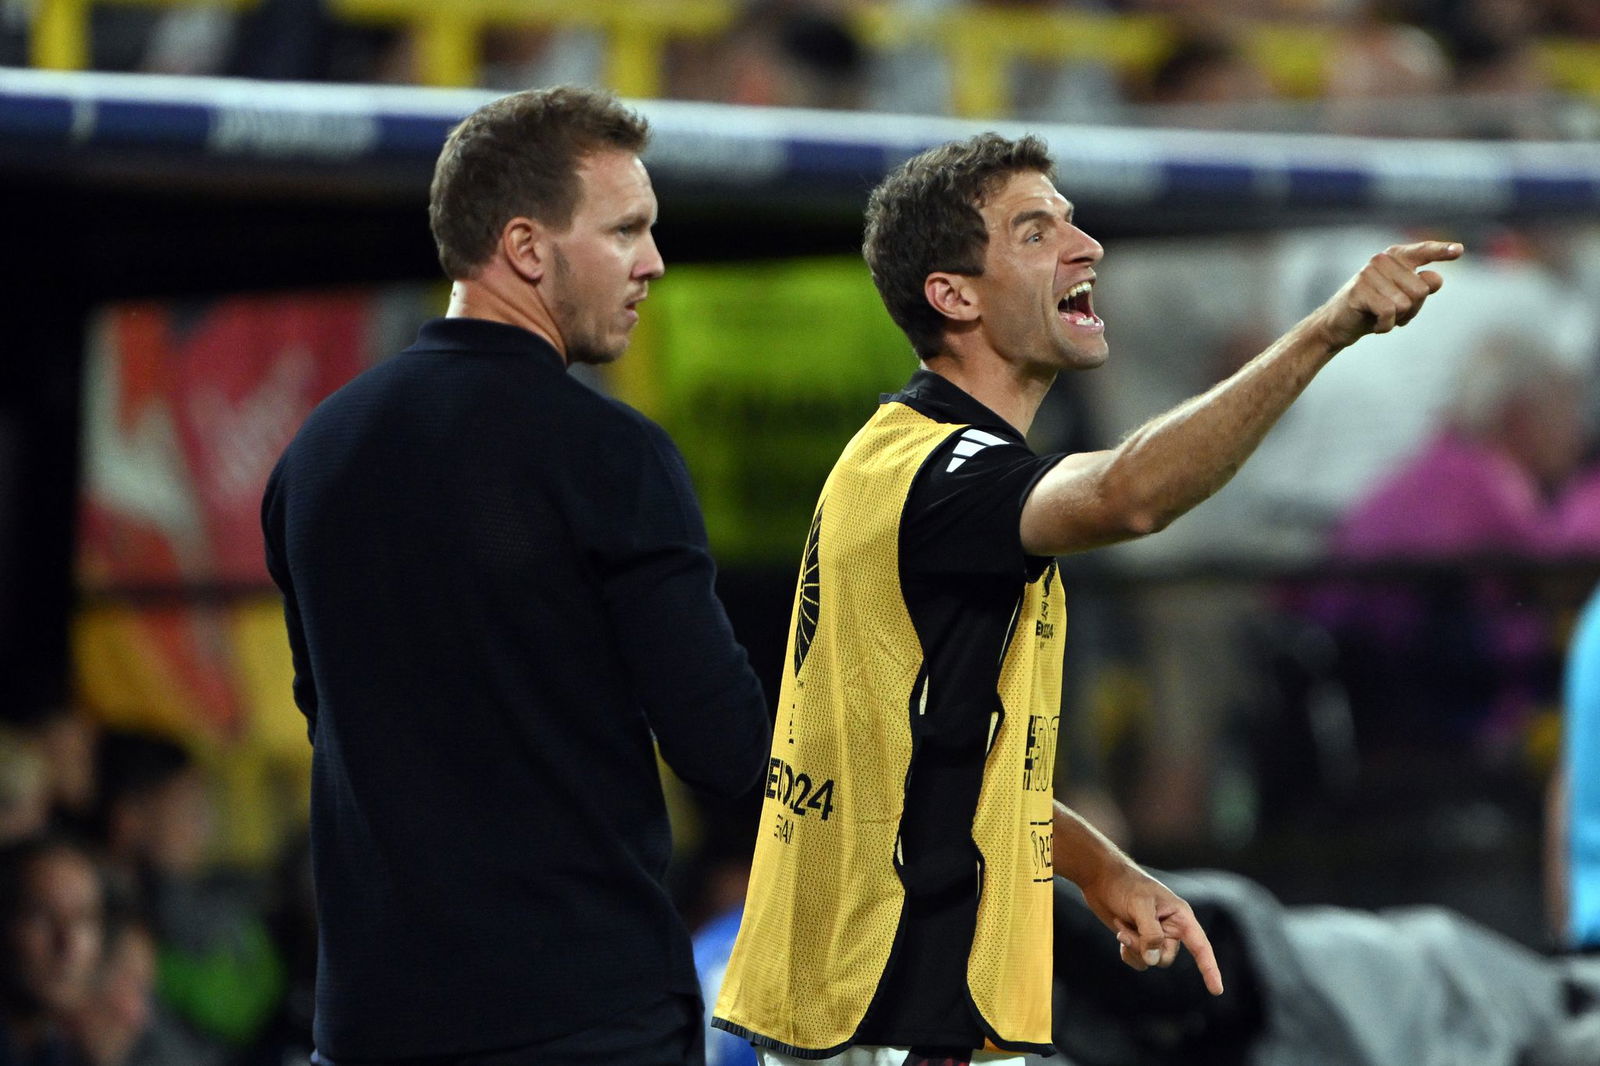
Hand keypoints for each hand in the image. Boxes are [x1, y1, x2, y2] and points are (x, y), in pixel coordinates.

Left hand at [1078, 862, 1224, 995]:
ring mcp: (1155, 935)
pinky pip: (1139, 960)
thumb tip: (1153, 960)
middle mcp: (1171, 928)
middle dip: (1145, 949)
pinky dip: (1128, 952)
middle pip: (1166, 958)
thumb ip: (1150, 933)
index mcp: (1180, 916)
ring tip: (1121, 927)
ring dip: (1134, 949)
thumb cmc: (1124, 885)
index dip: (1210, 969)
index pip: (1201, 947)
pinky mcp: (1139, 940)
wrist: (1100, 878)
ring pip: (1151, 961)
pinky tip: (1119, 933)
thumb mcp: (1140, 905)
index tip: (1217, 990)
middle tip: (1126, 931)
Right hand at [1314, 240, 1462, 349]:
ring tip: (1381, 317)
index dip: (1442, 251)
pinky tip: (1374, 325)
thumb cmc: (1373, 309)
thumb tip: (1435, 278)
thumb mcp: (1402, 298)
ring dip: (1398, 319)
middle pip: (1422, 289)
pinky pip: (1390, 313)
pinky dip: (1385, 326)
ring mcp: (1369, 274)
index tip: (1459, 250)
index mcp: (1395, 257)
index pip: (1423, 251)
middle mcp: (1382, 260)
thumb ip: (1422, 287)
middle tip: (1391, 313)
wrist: (1337, 325)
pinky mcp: (1360, 291)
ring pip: (1407, 303)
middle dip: (1412, 309)